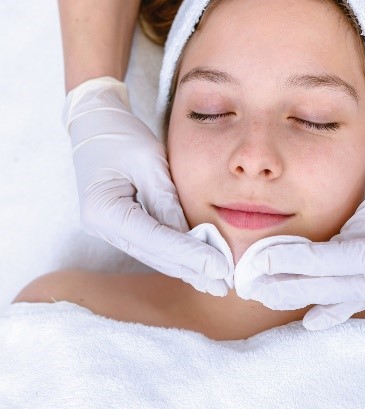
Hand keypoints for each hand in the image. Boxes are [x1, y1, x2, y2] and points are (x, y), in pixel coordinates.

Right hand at [64, 77, 230, 295]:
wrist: (95, 124)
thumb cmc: (120, 135)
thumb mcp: (149, 161)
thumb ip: (168, 201)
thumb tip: (194, 236)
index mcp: (103, 209)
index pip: (156, 239)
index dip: (191, 255)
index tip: (220, 268)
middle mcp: (102, 226)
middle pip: (155, 254)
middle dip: (192, 270)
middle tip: (225, 284)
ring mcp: (109, 228)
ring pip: (154, 254)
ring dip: (186, 267)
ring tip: (216, 280)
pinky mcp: (121, 224)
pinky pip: (152, 243)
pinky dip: (177, 253)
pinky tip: (197, 264)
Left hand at [241, 117, 364, 328]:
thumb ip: (352, 230)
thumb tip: (318, 253)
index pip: (340, 261)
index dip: (299, 262)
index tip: (263, 259)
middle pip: (339, 287)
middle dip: (291, 287)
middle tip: (252, 285)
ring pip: (347, 298)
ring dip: (305, 298)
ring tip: (267, 297)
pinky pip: (362, 300)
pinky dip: (336, 310)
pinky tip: (311, 321)